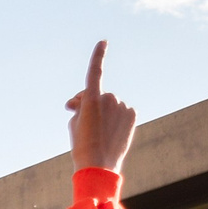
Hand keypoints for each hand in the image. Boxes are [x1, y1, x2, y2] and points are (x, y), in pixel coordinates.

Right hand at [67, 41, 135, 174]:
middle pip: (98, 94)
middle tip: (77, 114)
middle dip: (89, 102)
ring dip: (103, 112)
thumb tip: (87, 99)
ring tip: (96, 132)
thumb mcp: (74, 123)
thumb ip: (80, 106)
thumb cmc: (82, 146)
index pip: (95, 72)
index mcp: (92, 98)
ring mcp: (123, 105)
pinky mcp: (132, 114)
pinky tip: (111, 132)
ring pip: (111, 104)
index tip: (103, 42)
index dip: (98, 56)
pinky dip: (116, 118)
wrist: (98, 166)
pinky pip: (122, 111)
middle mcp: (110, 97)